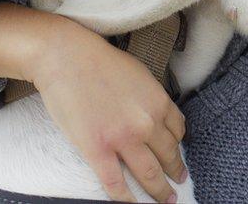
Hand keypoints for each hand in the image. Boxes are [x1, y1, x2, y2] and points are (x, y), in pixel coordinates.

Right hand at [25, 21, 186, 202]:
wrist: (66, 58)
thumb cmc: (100, 62)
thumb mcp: (140, 74)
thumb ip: (152, 98)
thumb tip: (159, 117)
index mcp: (159, 102)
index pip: (179, 132)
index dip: (179, 147)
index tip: (178, 155)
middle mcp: (146, 123)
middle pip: (168, 155)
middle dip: (176, 172)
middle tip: (180, 183)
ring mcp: (122, 139)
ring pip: (149, 174)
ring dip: (160, 191)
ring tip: (166, 199)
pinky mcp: (97, 150)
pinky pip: (115, 183)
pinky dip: (125, 198)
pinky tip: (131, 203)